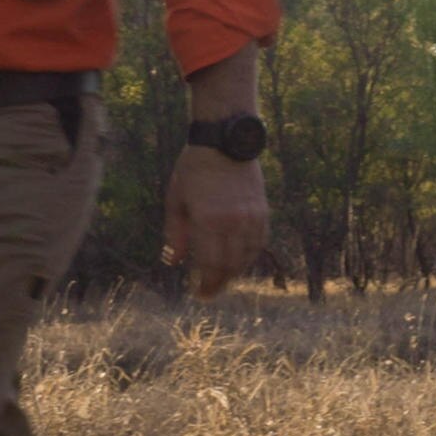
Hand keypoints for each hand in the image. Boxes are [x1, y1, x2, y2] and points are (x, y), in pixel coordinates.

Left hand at [163, 148, 268, 297]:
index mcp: (207, 220)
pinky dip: (250, 256)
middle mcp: (232, 222)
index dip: (205, 283)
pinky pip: (259, 242)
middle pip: (229, 265)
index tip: (198, 294)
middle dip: (219, 283)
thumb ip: (175, 234)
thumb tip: (174, 263)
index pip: (209, 264)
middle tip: (209, 292)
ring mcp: (250, 217)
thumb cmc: (193, 169)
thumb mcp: (175, 200)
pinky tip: (240, 260)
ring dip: (235, 272)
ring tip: (222, 278)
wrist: (225, 140)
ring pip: (247, 257)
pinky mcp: (262, 211)